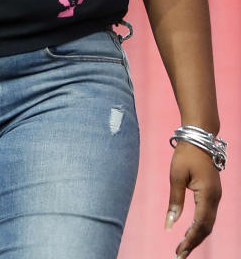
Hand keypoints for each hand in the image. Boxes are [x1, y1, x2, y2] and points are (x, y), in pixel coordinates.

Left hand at [165, 141, 221, 257]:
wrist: (200, 139)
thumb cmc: (186, 155)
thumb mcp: (176, 176)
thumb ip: (175, 200)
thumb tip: (170, 224)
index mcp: (207, 195)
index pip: (200, 225)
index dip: (190, 240)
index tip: (179, 251)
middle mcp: (215, 199)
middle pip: (206, 228)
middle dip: (193, 242)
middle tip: (179, 255)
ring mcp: (216, 197)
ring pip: (208, 223)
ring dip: (197, 236)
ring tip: (183, 247)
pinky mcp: (213, 195)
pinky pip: (208, 216)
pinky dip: (200, 227)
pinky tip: (191, 233)